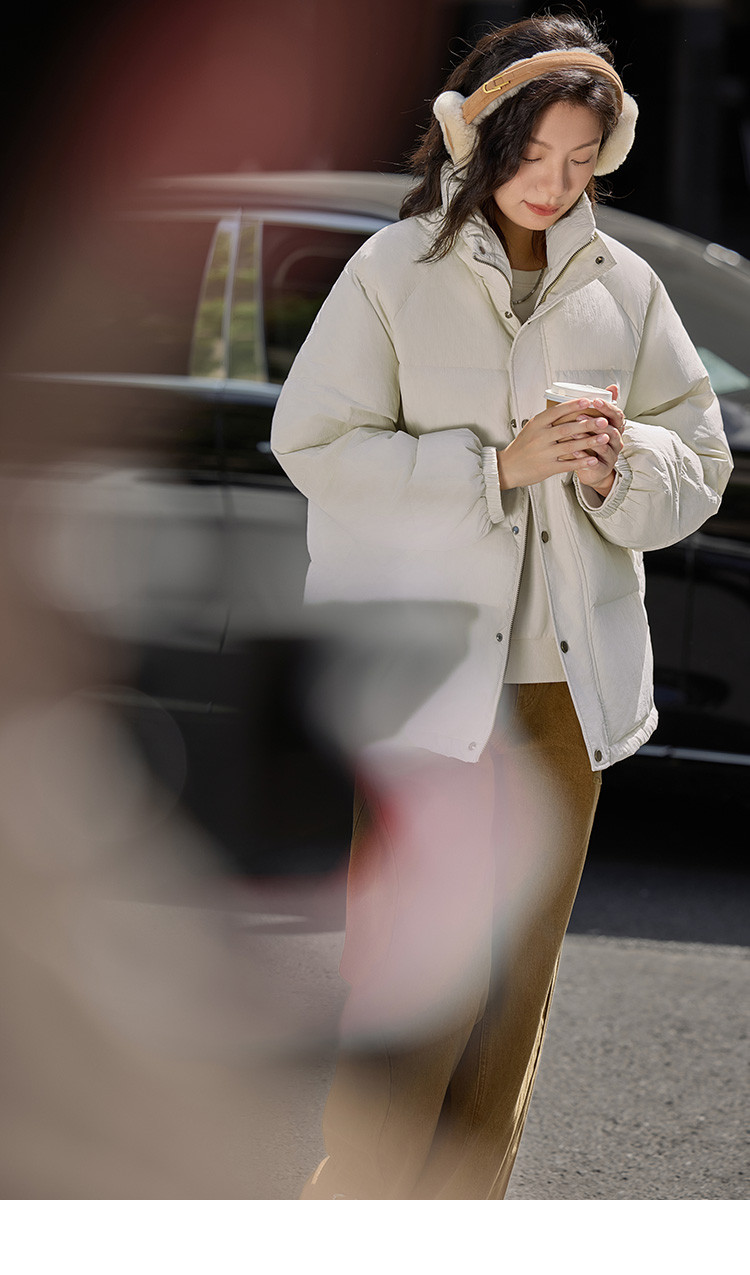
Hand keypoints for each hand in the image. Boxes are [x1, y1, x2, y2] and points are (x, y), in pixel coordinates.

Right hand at [496, 387, 623, 491]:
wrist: (507, 467)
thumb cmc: (522, 447)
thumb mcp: (532, 428)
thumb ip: (549, 420)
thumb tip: (569, 407)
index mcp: (536, 424)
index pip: (557, 411)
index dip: (573, 406)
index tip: (588, 401)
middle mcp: (540, 437)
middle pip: (567, 428)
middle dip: (587, 424)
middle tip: (603, 420)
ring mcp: (544, 453)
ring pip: (570, 446)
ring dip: (589, 442)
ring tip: (604, 438)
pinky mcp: (547, 468)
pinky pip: (567, 464)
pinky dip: (581, 462)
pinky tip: (593, 459)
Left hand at [569, 385, 624, 497]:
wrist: (593, 470)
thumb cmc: (593, 443)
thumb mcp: (596, 423)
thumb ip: (602, 407)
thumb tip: (612, 386)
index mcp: (616, 428)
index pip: (617, 415)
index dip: (607, 408)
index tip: (594, 400)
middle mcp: (616, 442)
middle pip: (612, 431)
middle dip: (596, 423)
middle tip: (580, 415)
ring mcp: (611, 456)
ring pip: (604, 447)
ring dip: (589, 439)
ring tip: (574, 432)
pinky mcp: (603, 469)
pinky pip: (595, 463)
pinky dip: (583, 456)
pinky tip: (574, 451)